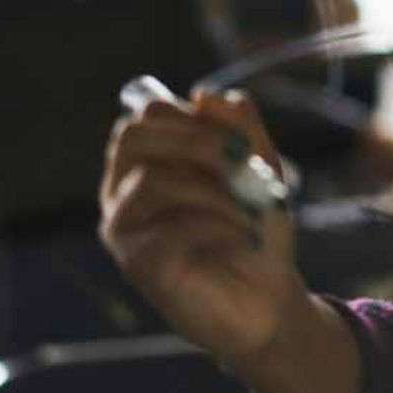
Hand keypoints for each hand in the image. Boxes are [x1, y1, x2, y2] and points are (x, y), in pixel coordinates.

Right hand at [99, 88, 304, 369]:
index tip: (241, 143)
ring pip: (153, 181)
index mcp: (147, 163)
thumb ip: (239, 126)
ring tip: (252, 212)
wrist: (269, 299)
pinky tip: (245, 239)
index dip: (195, 118)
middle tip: (245, 164)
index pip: (147, 115)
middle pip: (134, 136)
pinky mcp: (138, 265)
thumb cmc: (255, 228)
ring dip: (217, 192)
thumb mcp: (258, 166)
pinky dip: (219, 226)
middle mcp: (123, 192)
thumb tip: (203, 93)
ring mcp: (124, 230)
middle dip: (197, 142)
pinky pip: (169, 228)